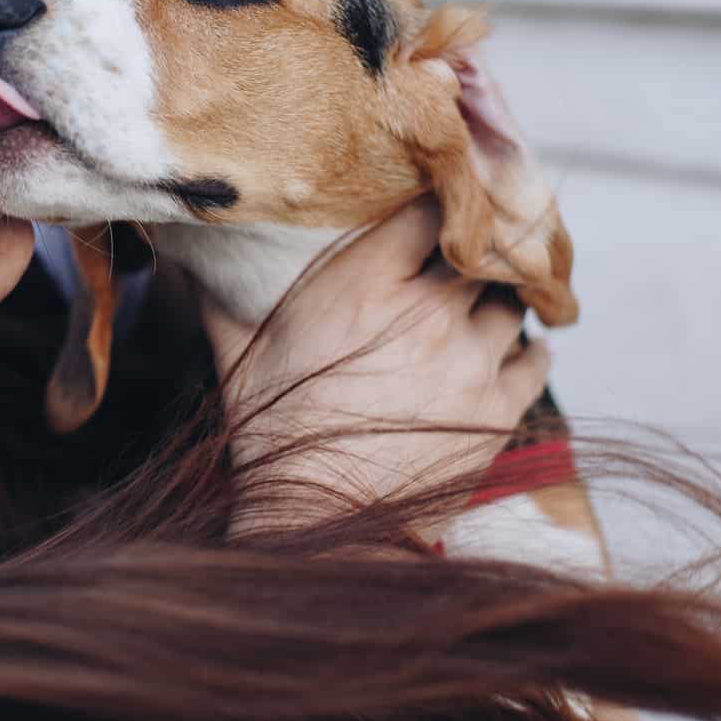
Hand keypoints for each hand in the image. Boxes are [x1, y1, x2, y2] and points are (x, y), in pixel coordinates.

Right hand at [201, 199, 549, 536]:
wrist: (319, 521)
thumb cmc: (270, 432)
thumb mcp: (237, 352)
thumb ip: (219, 292)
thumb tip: (184, 248)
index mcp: (364, 285)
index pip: (428, 208)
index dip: (437, 199)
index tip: (433, 200)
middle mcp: (427, 314)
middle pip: (480, 249)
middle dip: (472, 248)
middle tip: (464, 248)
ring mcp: (471, 362)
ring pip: (511, 301)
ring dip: (498, 300)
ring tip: (481, 304)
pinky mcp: (498, 411)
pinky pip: (536, 358)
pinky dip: (527, 348)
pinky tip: (509, 348)